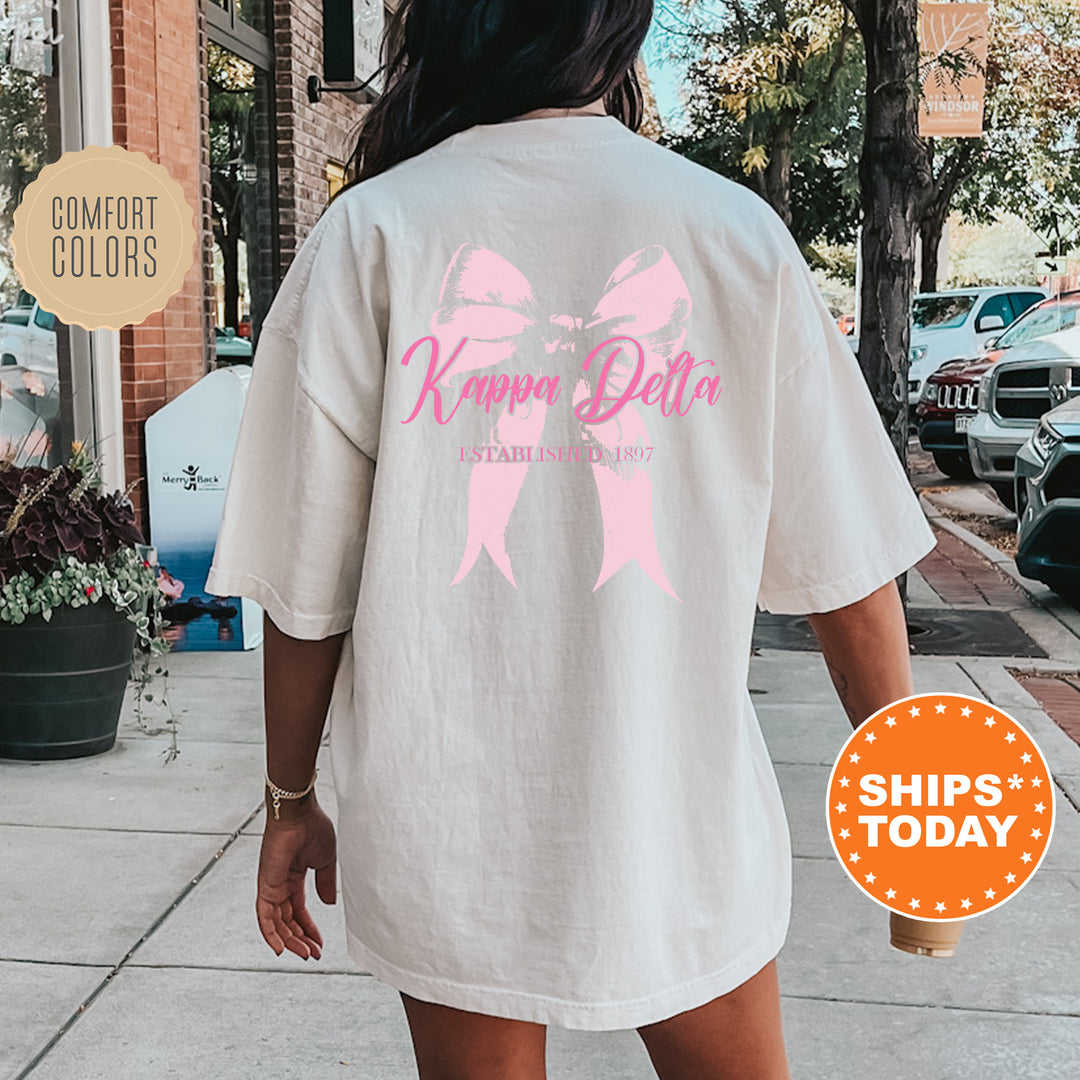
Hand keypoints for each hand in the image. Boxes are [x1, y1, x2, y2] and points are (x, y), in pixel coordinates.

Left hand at [256, 794, 336, 959]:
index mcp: (295, 877)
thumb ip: (326, 883)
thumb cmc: (312, 827)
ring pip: (277, 923)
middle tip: (313, 954)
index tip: (319, 944)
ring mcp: (271, 886)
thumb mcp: (326, 861)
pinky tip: (280, 949)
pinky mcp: (265, 886)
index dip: (309, 929)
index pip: (300, 911)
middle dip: (301, 939)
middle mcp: (280, 884)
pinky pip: (264, 916)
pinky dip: (270, 934)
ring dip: (290, 941)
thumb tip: (329, 904)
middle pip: (288, 921)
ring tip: (305, 954)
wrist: (299, 813)